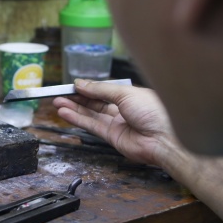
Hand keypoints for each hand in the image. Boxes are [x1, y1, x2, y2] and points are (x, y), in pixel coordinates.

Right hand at [53, 79, 175, 165]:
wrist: (165, 139)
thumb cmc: (154, 112)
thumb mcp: (125, 93)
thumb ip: (101, 89)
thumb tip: (82, 83)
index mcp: (130, 95)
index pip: (104, 90)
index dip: (88, 88)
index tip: (72, 85)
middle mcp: (123, 109)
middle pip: (95, 102)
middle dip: (77, 98)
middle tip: (60, 94)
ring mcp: (117, 124)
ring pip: (91, 114)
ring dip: (74, 108)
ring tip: (57, 103)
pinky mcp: (112, 137)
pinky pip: (91, 125)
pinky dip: (78, 119)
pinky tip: (65, 113)